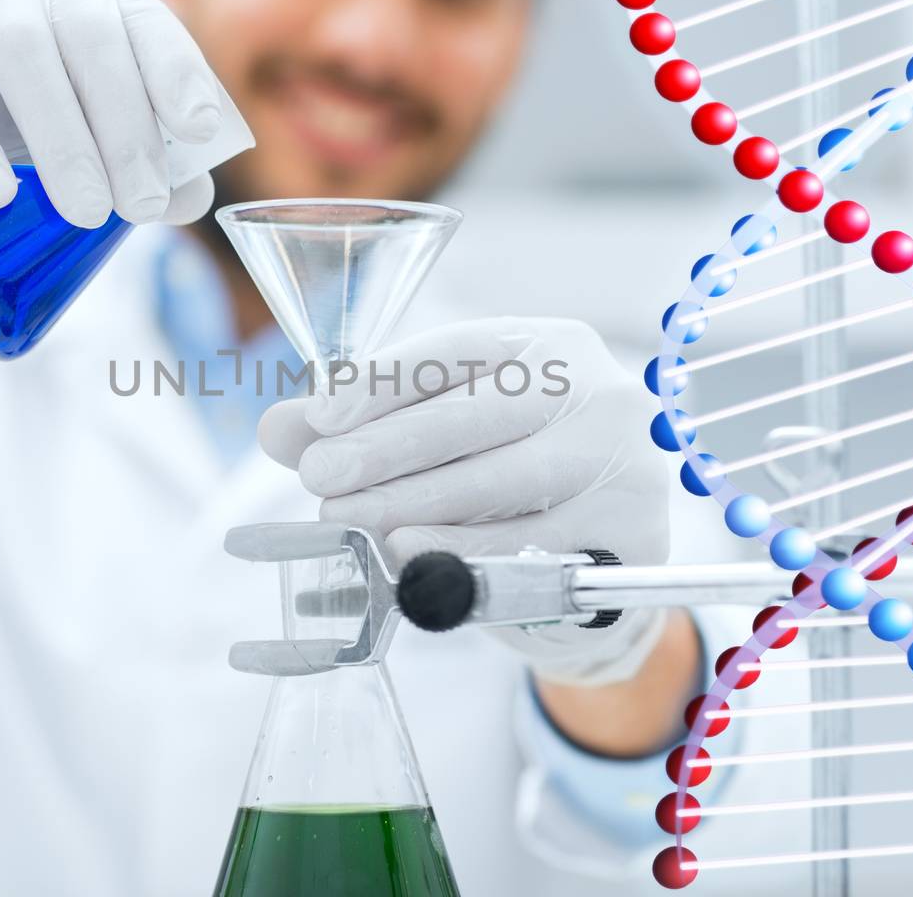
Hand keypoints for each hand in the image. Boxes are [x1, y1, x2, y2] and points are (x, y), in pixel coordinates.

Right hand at [0, 0, 249, 226]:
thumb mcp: (52, 135)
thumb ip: (121, 158)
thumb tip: (191, 199)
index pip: (144, 19)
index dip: (177, 74)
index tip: (199, 133)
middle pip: (91, 36)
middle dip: (126, 126)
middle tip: (140, 205)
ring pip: (22, 49)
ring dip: (63, 138)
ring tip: (87, 211)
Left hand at [258, 317, 672, 685]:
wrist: (593, 567)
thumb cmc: (508, 485)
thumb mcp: (441, 442)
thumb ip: (364, 428)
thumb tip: (279, 428)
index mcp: (548, 345)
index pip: (458, 350)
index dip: (384, 381)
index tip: (320, 415)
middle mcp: (598, 389)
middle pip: (480, 412)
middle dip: (387, 447)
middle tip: (319, 476)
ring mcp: (623, 457)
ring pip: (505, 478)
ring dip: (414, 501)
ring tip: (348, 518)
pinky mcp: (633, 527)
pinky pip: (532, 542)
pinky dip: (461, 549)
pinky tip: (407, 552)